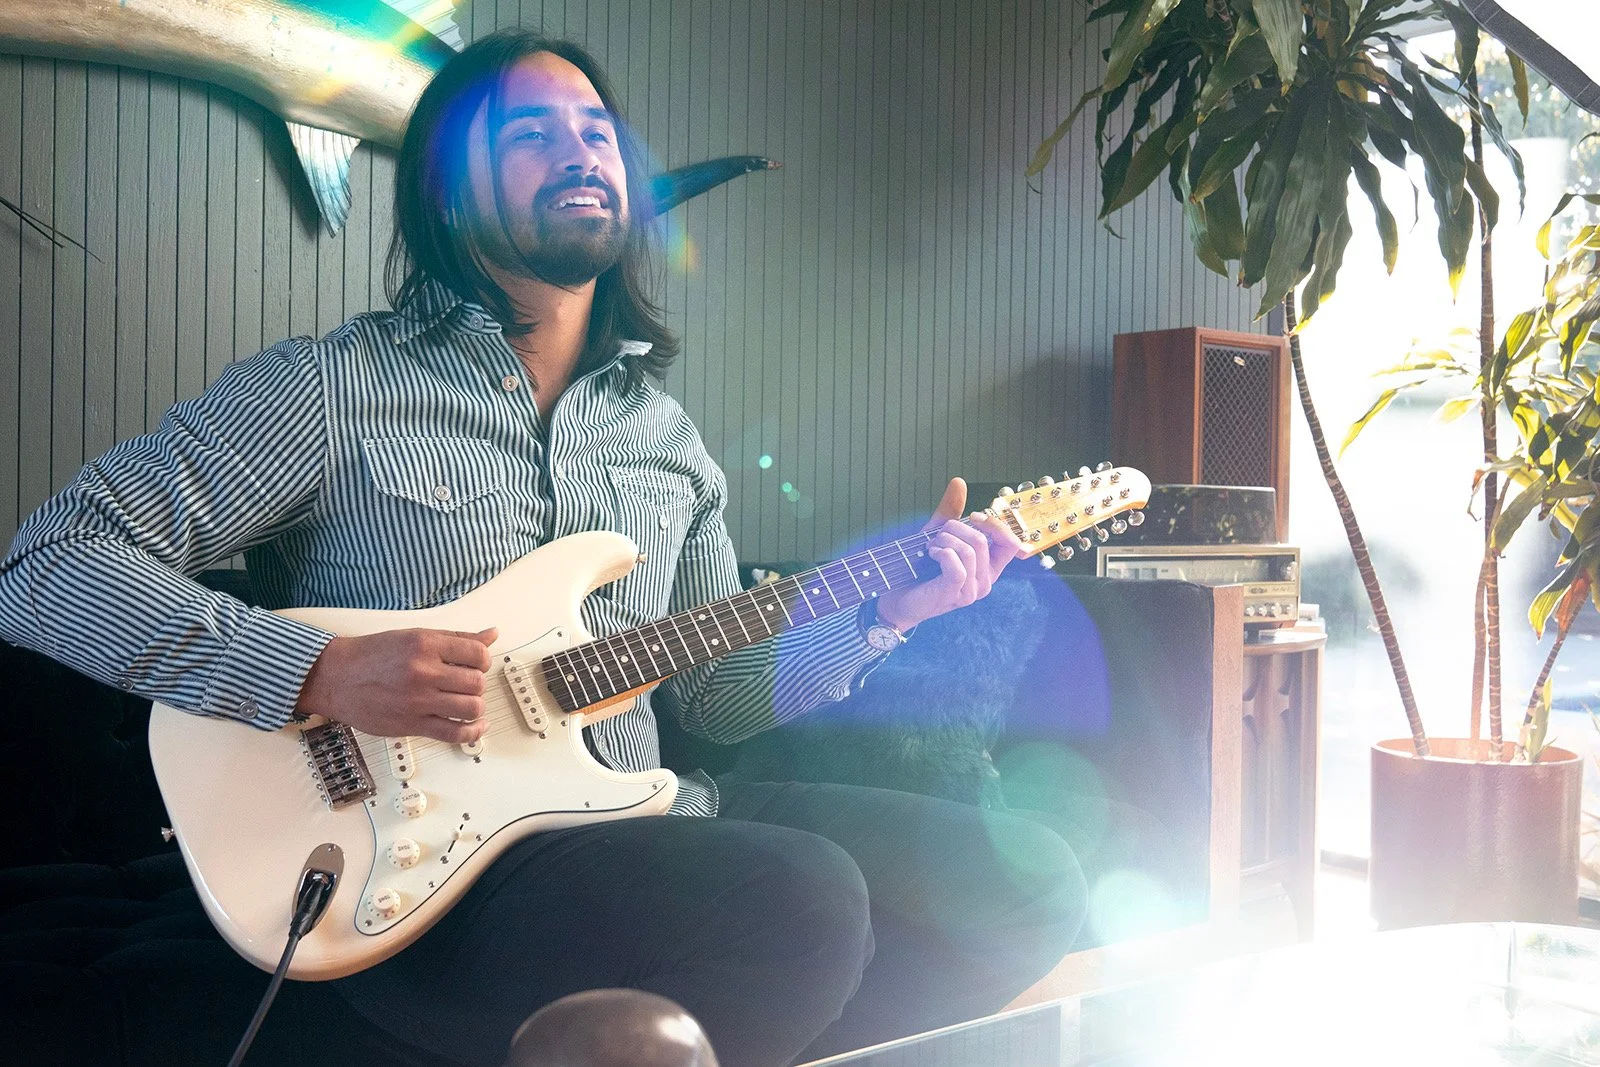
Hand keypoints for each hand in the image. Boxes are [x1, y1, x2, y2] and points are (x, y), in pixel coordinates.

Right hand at [296, 627, 497, 742]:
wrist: (336, 677)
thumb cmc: (371, 656)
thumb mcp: (415, 636)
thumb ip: (456, 638)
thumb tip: (491, 634)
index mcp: (425, 645)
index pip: (478, 653)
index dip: (483, 660)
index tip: (477, 663)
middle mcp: (423, 672)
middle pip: (477, 682)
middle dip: (477, 683)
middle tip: (466, 682)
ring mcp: (418, 701)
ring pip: (471, 708)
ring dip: (475, 706)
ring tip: (466, 701)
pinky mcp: (412, 725)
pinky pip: (454, 733)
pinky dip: (473, 732)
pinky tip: (477, 726)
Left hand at [875, 478, 1024, 631]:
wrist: (897, 599)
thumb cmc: (919, 570)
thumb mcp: (938, 536)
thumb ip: (951, 512)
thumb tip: (959, 481)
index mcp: (988, 569)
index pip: (1011, 544)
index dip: (994, 525)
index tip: (972, 516)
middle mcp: (985, 582)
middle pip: (983, 541)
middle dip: (956, 529)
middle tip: (937, 535)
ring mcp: (971, 592)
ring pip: (971, 551)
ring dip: (945, 540)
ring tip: (931, 546)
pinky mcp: (955, 594)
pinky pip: (958, 565)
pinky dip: (942, 552)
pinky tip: (931, 554)